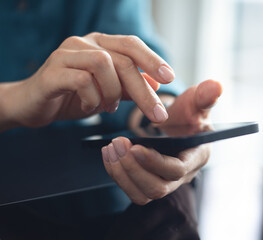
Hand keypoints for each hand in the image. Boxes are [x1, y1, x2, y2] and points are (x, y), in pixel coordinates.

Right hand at [1, 32, 172, 128]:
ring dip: (113, 92)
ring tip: (108, 108)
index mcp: (99, 44)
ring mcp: (65, 55)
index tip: (170, 78)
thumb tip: (157, 84)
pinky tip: (89, 108)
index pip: (131, 44)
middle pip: (122, 60)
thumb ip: (130, 86)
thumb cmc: (72, 97)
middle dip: (143, 90)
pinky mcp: (51, 73)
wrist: (32, 106)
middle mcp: (83, 44)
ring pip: (103, 65)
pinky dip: (92, 99)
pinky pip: (81, 81)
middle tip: (158, 115)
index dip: (152, 59)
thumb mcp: (108, 93)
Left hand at [101, 80, 222, 204]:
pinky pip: (133, 191)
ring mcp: (166, 183)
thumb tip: (216, 86)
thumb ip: (205, 96)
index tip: (135, 147)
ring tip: (110, 148)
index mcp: (197, 156)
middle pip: (158, 188)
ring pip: (142, 194)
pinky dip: (117, 175)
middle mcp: (183, 176)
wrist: (178, 125)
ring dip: (122, 174)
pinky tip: (109, 155)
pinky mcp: (149, 185)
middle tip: (117, 144)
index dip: (156, 162)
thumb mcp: (197, 102)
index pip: (177, 169)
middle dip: (133, 169)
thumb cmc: (189, 113)